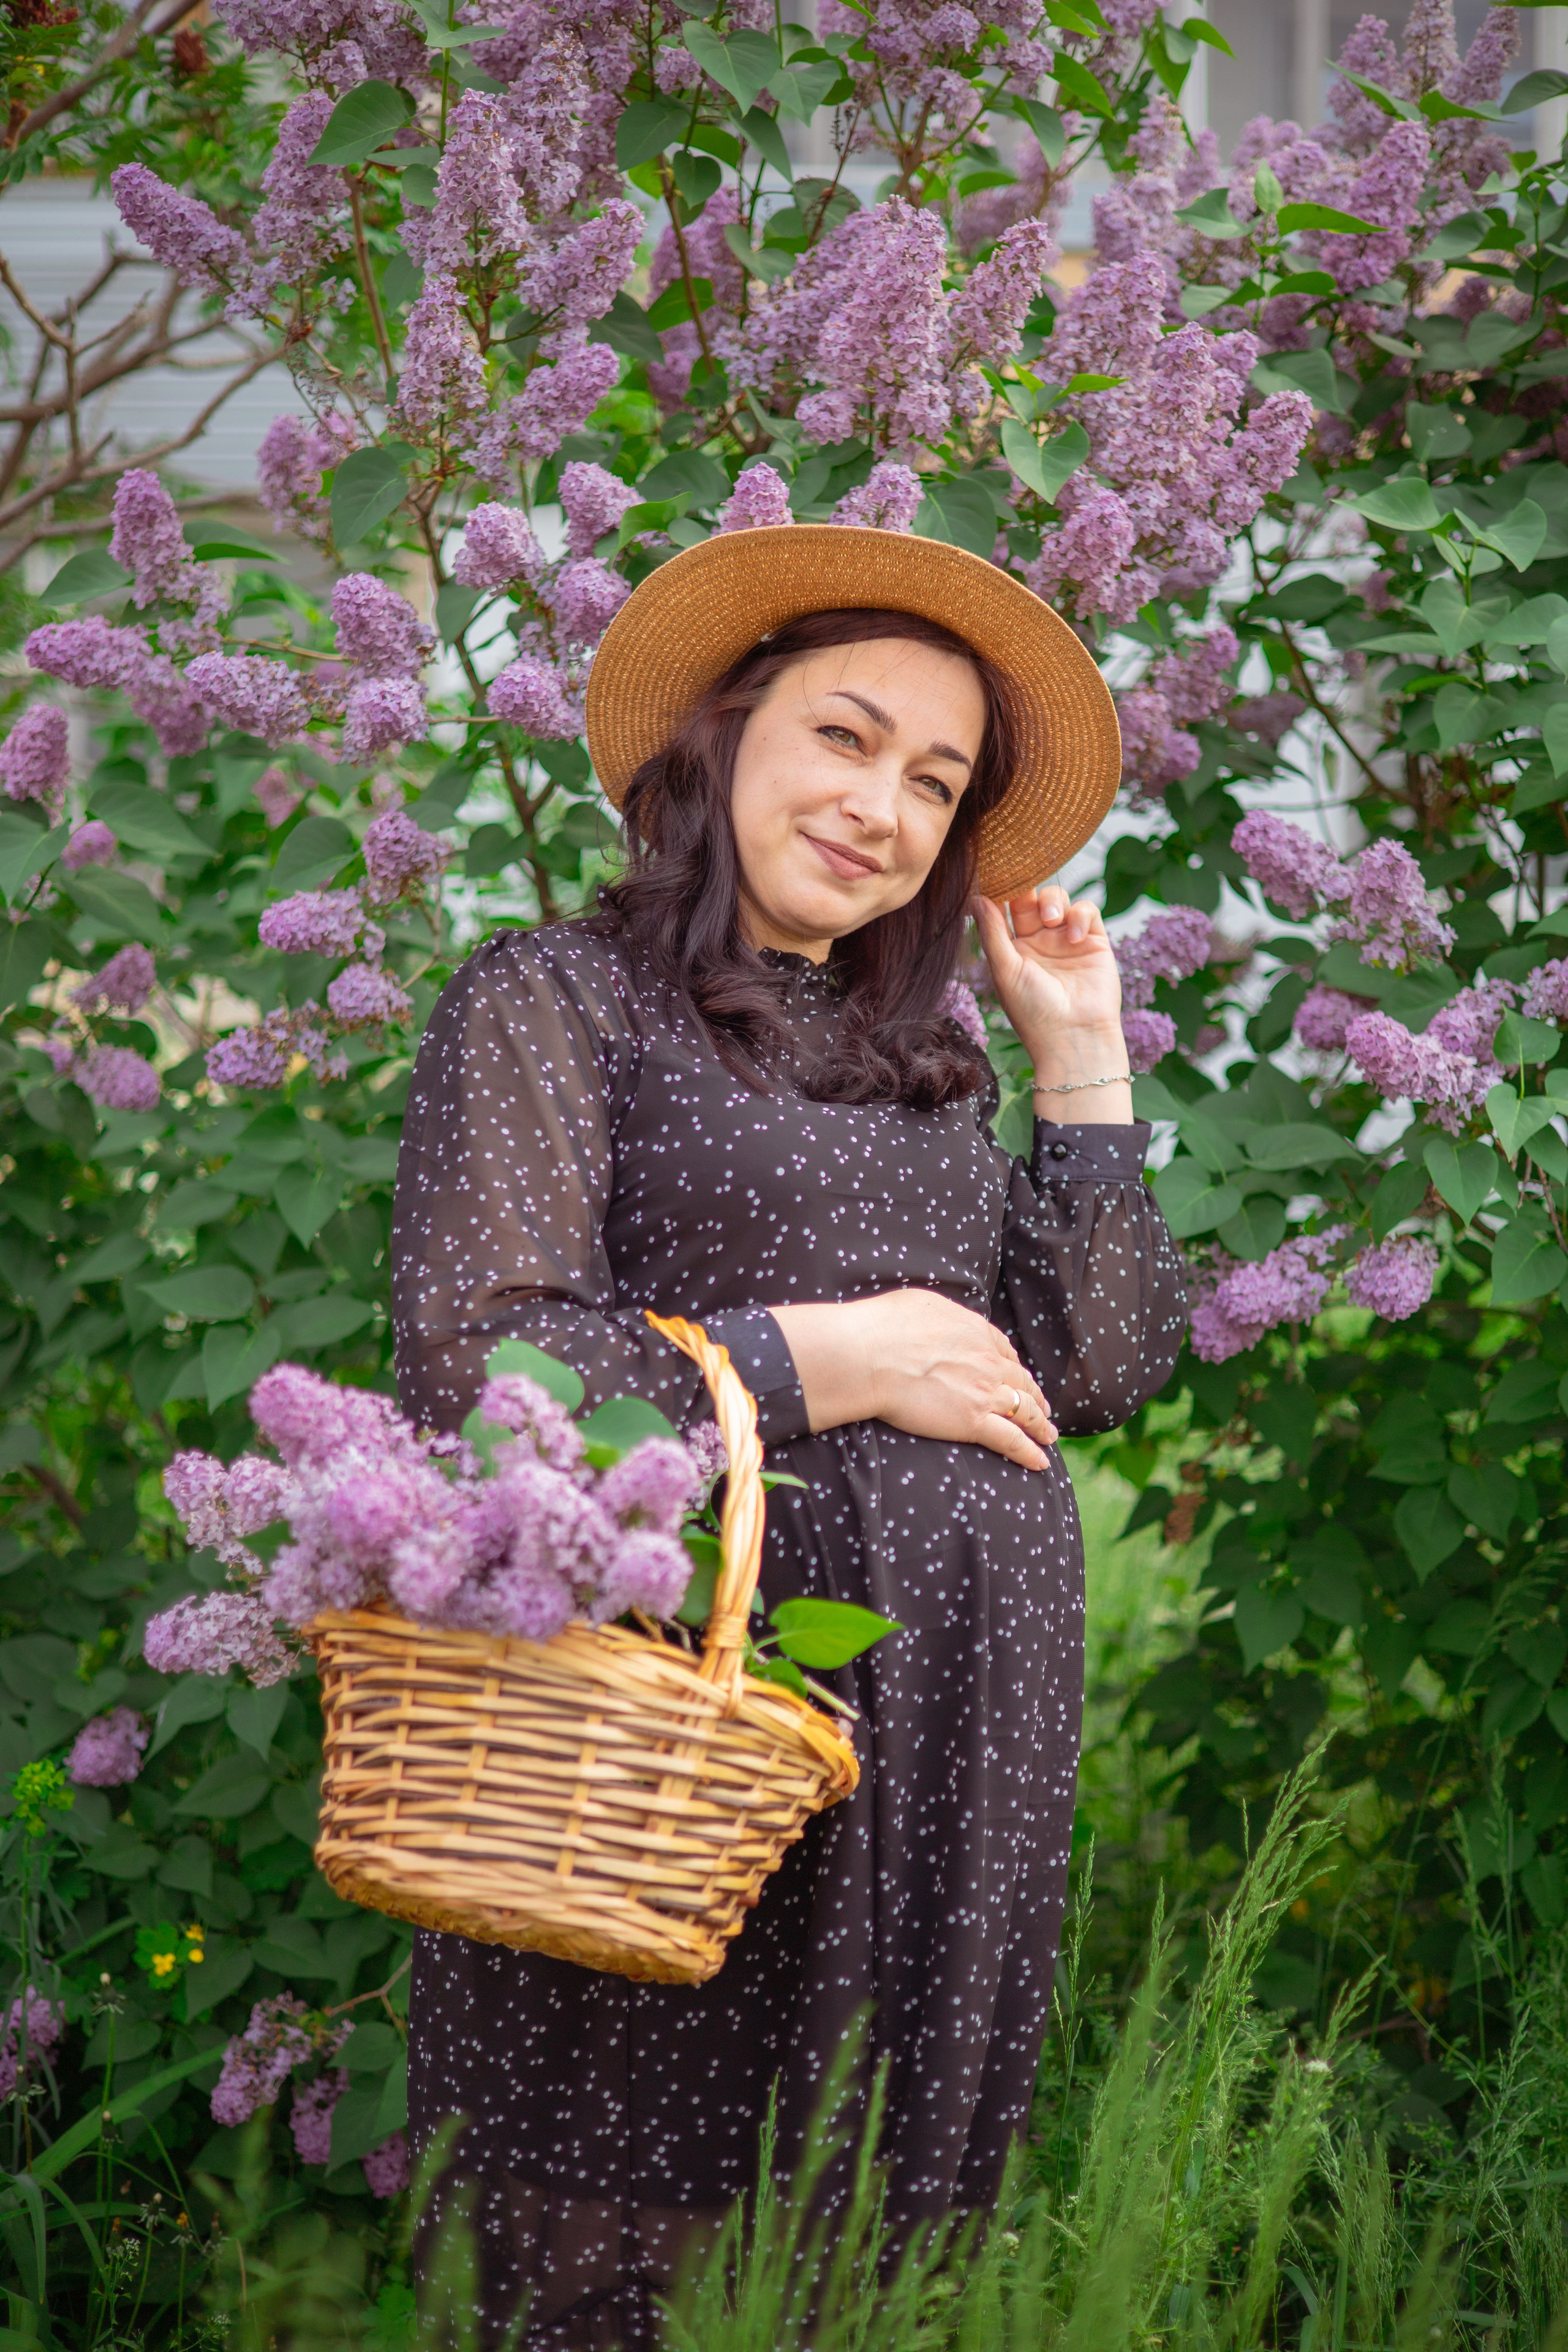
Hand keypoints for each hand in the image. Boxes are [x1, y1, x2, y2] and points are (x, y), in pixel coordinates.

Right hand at [770, 1290, 1057, 1470]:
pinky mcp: (974, 1421)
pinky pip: (1012, 1440)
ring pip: (1025, 1411)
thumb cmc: (884, 1327)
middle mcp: (987, 1361)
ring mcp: (984, 1392)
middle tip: (1042, 1410)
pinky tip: (1040, 1462)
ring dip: (1040, 1425)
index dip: (1013, 1366)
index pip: (1004, 1351)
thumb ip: (941, 1314)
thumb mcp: (921, 1304)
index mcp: (975, 1332)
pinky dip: (1030, 1452)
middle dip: (1035, 1397)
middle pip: (1021, 1382)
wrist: (871, 1356)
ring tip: (1048, 1437)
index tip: (1017, 1376)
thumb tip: (939, 1318)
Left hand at [973, 885, 1122, 1059]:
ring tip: (1051, 920)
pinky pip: (1087, 912)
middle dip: (1028, 890)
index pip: (1005, 909)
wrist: (1075, 1038)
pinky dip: (1080, 915)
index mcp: (1013, 949)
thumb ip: (992, 932)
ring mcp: (1067, 941)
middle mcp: (1040, 943)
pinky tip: (1074, 936)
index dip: (1001, 892)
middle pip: (1031, 898)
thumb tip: (976, 896)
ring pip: (1059, 900)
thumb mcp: (1005, 970)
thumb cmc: (1034, 1012)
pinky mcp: (1095, 942)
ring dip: (1053, 901)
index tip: (996, 877)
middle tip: (1024, 892)